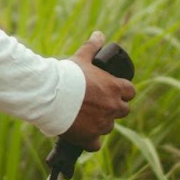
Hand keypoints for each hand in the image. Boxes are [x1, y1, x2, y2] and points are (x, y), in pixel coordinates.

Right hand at [63, 31, 134, 150]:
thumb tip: (99, 34)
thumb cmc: (67, 75)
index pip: (130, 92)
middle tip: (98, 104)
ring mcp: (103, 124)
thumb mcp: (82, 58)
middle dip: (113, 108)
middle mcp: (113, 107)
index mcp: (115, 88)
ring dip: (100, 123)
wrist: (50, 95)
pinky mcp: (90, 137)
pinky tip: (82, 135)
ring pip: (108, 127)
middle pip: (123, 110)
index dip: (122, 92)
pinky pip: (95, 144)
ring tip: (86, 117)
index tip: (112, 91)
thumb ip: (92, 47)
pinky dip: (89, 141)